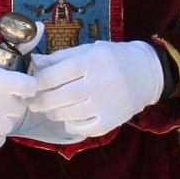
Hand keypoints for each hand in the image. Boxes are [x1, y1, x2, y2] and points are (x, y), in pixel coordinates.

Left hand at [25, 40, 163, 141]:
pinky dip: (71, 125)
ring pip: (71, 114)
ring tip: (50, 109)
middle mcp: (103, 82)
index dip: (41, 80)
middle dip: (43, 101)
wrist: (148, 73)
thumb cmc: (114, 58)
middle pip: (64, 96)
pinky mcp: (113, 121)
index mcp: (95, 60)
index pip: (61, 72)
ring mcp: (109, 104)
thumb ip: (62, 57)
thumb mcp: (90, 50)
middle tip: (34, 103)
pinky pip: (84, 128)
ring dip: (55, 113)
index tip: (31, 84)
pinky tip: (70, 119)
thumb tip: (35, 62)